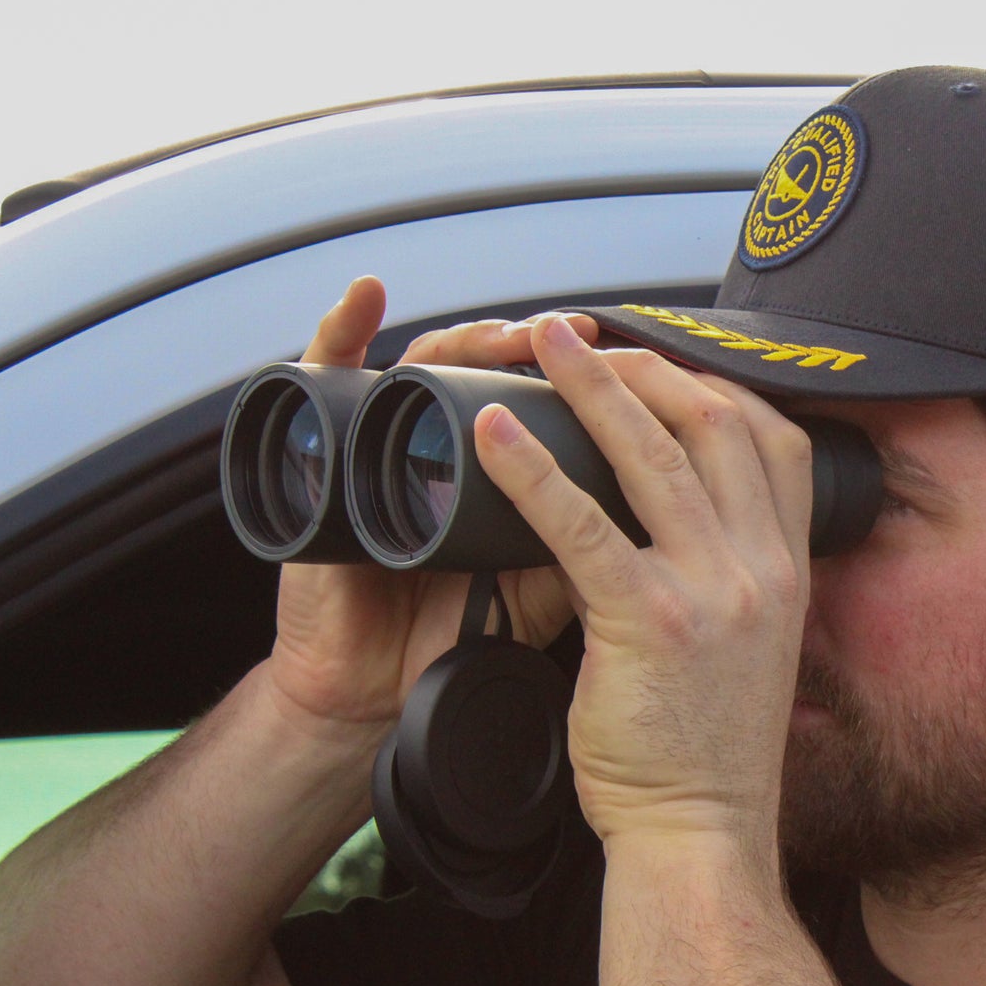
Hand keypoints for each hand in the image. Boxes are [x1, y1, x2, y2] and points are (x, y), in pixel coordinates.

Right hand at [265, 279, 597, 735]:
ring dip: (471, 336)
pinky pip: (323, 377)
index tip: (633, 363)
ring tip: (510, 335)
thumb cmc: (453, 632)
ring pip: (426, 359)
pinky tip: (365, 296)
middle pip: (490, 362)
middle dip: (537, 344)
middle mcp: (438, 442)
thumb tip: (667, 503)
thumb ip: (595, 543)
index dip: (587, 377)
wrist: (371, 690)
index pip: (542, 396)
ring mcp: (379, 441)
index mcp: (493, 468)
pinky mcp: (318, 452)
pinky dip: (338, 330)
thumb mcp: (541, 588)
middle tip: (578, 334)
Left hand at [471, 316, 813, 850]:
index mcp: (786, 569)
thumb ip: (736, 574)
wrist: (703, 830)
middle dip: (647, 368)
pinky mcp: (648, 623)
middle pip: (714, 424)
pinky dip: (536, 472)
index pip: (773, 440)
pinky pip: (584, 526)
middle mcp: (762, 568)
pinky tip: (496, 436)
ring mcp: (713, 592)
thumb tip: (689, 516)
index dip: (714, 386)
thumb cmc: (708, 744)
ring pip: (653, 456)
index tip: (659, 365)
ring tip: (540, 346)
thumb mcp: (752, 644)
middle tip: (586, 341)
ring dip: (592, 389)